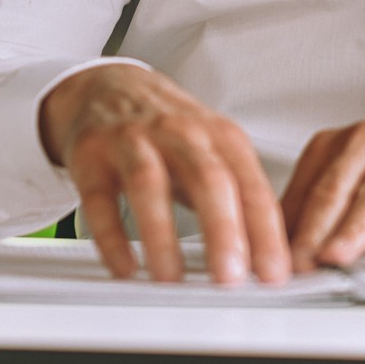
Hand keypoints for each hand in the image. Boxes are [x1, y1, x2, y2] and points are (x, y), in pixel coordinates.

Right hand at [38, 63, 290, 285]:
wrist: (106, 85)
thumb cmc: (168, 128)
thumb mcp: (214, 150)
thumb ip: (240, 198)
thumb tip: (271, 257)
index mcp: (219, 136)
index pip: (251, 186)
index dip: (266, 232)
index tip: (273, 274)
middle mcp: (179, 133)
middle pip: (207, 179)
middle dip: (223, 230)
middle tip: (230, 278)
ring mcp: (132, 141)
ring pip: (149, 183)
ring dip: (162, 235)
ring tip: (171, 279)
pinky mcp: (91, 155)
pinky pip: (98, 197)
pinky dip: (111, 235)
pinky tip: (124, 267)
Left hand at [280, 99, 364, 272]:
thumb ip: (335, 208)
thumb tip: (290, 247)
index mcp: (344, 140)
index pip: (306, 186)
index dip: (286, 225)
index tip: (273, 259)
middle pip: (334, 187)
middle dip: (309, 229)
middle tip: (293, 263)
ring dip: (353, 230)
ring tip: (335, 259)